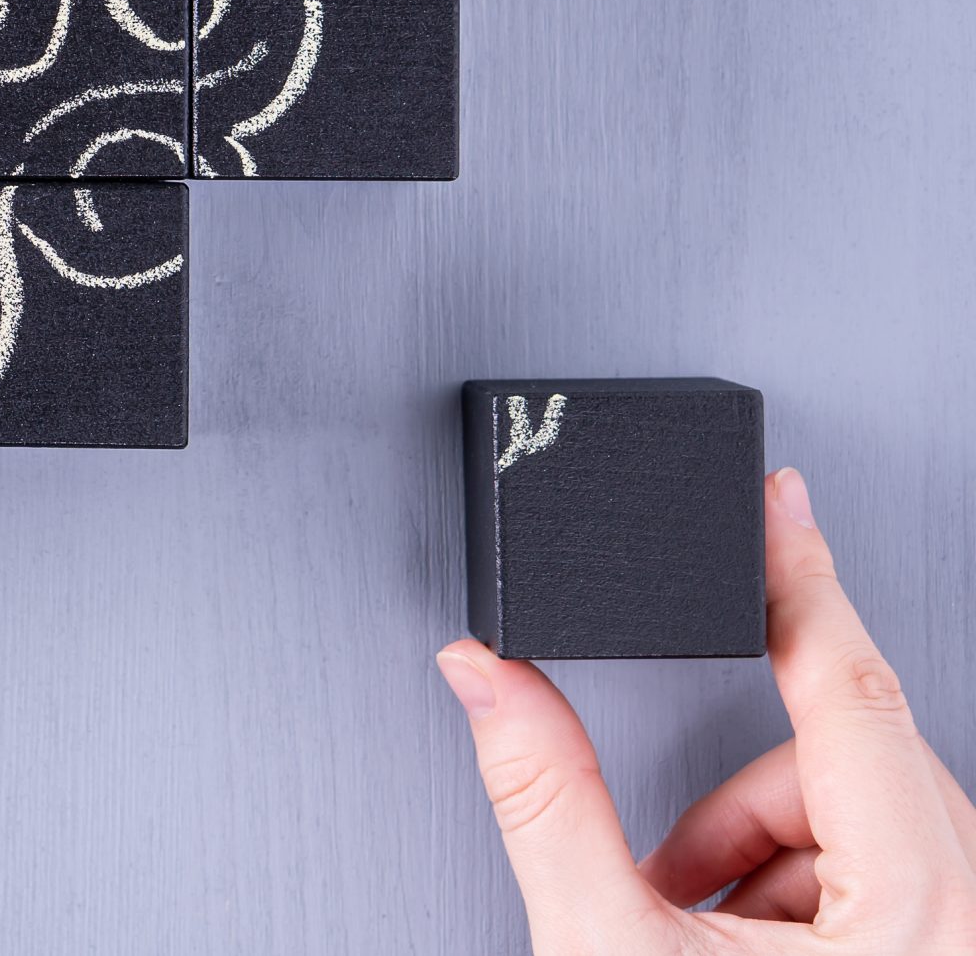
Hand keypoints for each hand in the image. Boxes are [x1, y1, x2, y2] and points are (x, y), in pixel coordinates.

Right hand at [438, 468, 975, 951]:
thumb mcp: (607, 947)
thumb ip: (544, 798)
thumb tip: (488, 679)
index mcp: (912, 909)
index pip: (851, 691)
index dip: (799, 580)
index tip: (779, 505)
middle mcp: (969, 923)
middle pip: (852, 759)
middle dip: (742, 803)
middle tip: (672, 874)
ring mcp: (967, 939)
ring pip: (872, 810)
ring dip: (772, 847)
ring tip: (706, 928)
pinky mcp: (949, 955)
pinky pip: (902, 867)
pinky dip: (813, 889)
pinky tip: (748, 946)